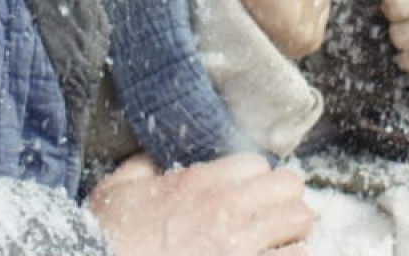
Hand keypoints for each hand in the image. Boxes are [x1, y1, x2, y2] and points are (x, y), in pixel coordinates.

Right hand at [87, 153, 312, 255]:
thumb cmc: (107, 237)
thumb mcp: (117, 191)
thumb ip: (140, 169)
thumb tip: (151, 161)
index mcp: (199, 184)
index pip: (258, 164)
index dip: (255, 179)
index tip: (249, 194)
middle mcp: (226, 210)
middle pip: (289, 187)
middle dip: (285, 200)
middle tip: (274, 216)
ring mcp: (239, 248)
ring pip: (300, 224)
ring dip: (294, 233)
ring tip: (282, 244)